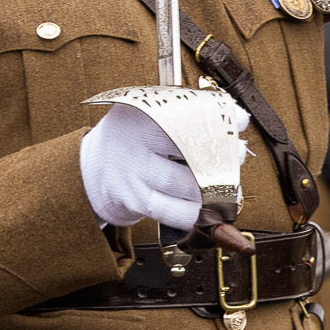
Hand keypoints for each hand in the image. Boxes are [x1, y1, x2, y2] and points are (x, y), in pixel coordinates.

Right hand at [79, 104, 238, 230]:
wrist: (91, 171)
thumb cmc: (130, 140)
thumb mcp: (148, 116)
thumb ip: (188, 115)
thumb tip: (237, 119)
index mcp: (139, 115)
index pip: (184, 115)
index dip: (215, 119)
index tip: (238, 120)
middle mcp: (134, 143)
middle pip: (188, 149)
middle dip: (221, 156)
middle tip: (235, 157)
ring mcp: (133, 174)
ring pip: (184, 185)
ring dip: (214, 190)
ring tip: (229, 191)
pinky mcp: (134, 201)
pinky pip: (172, 212)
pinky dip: (195, 214)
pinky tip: (210, 214)